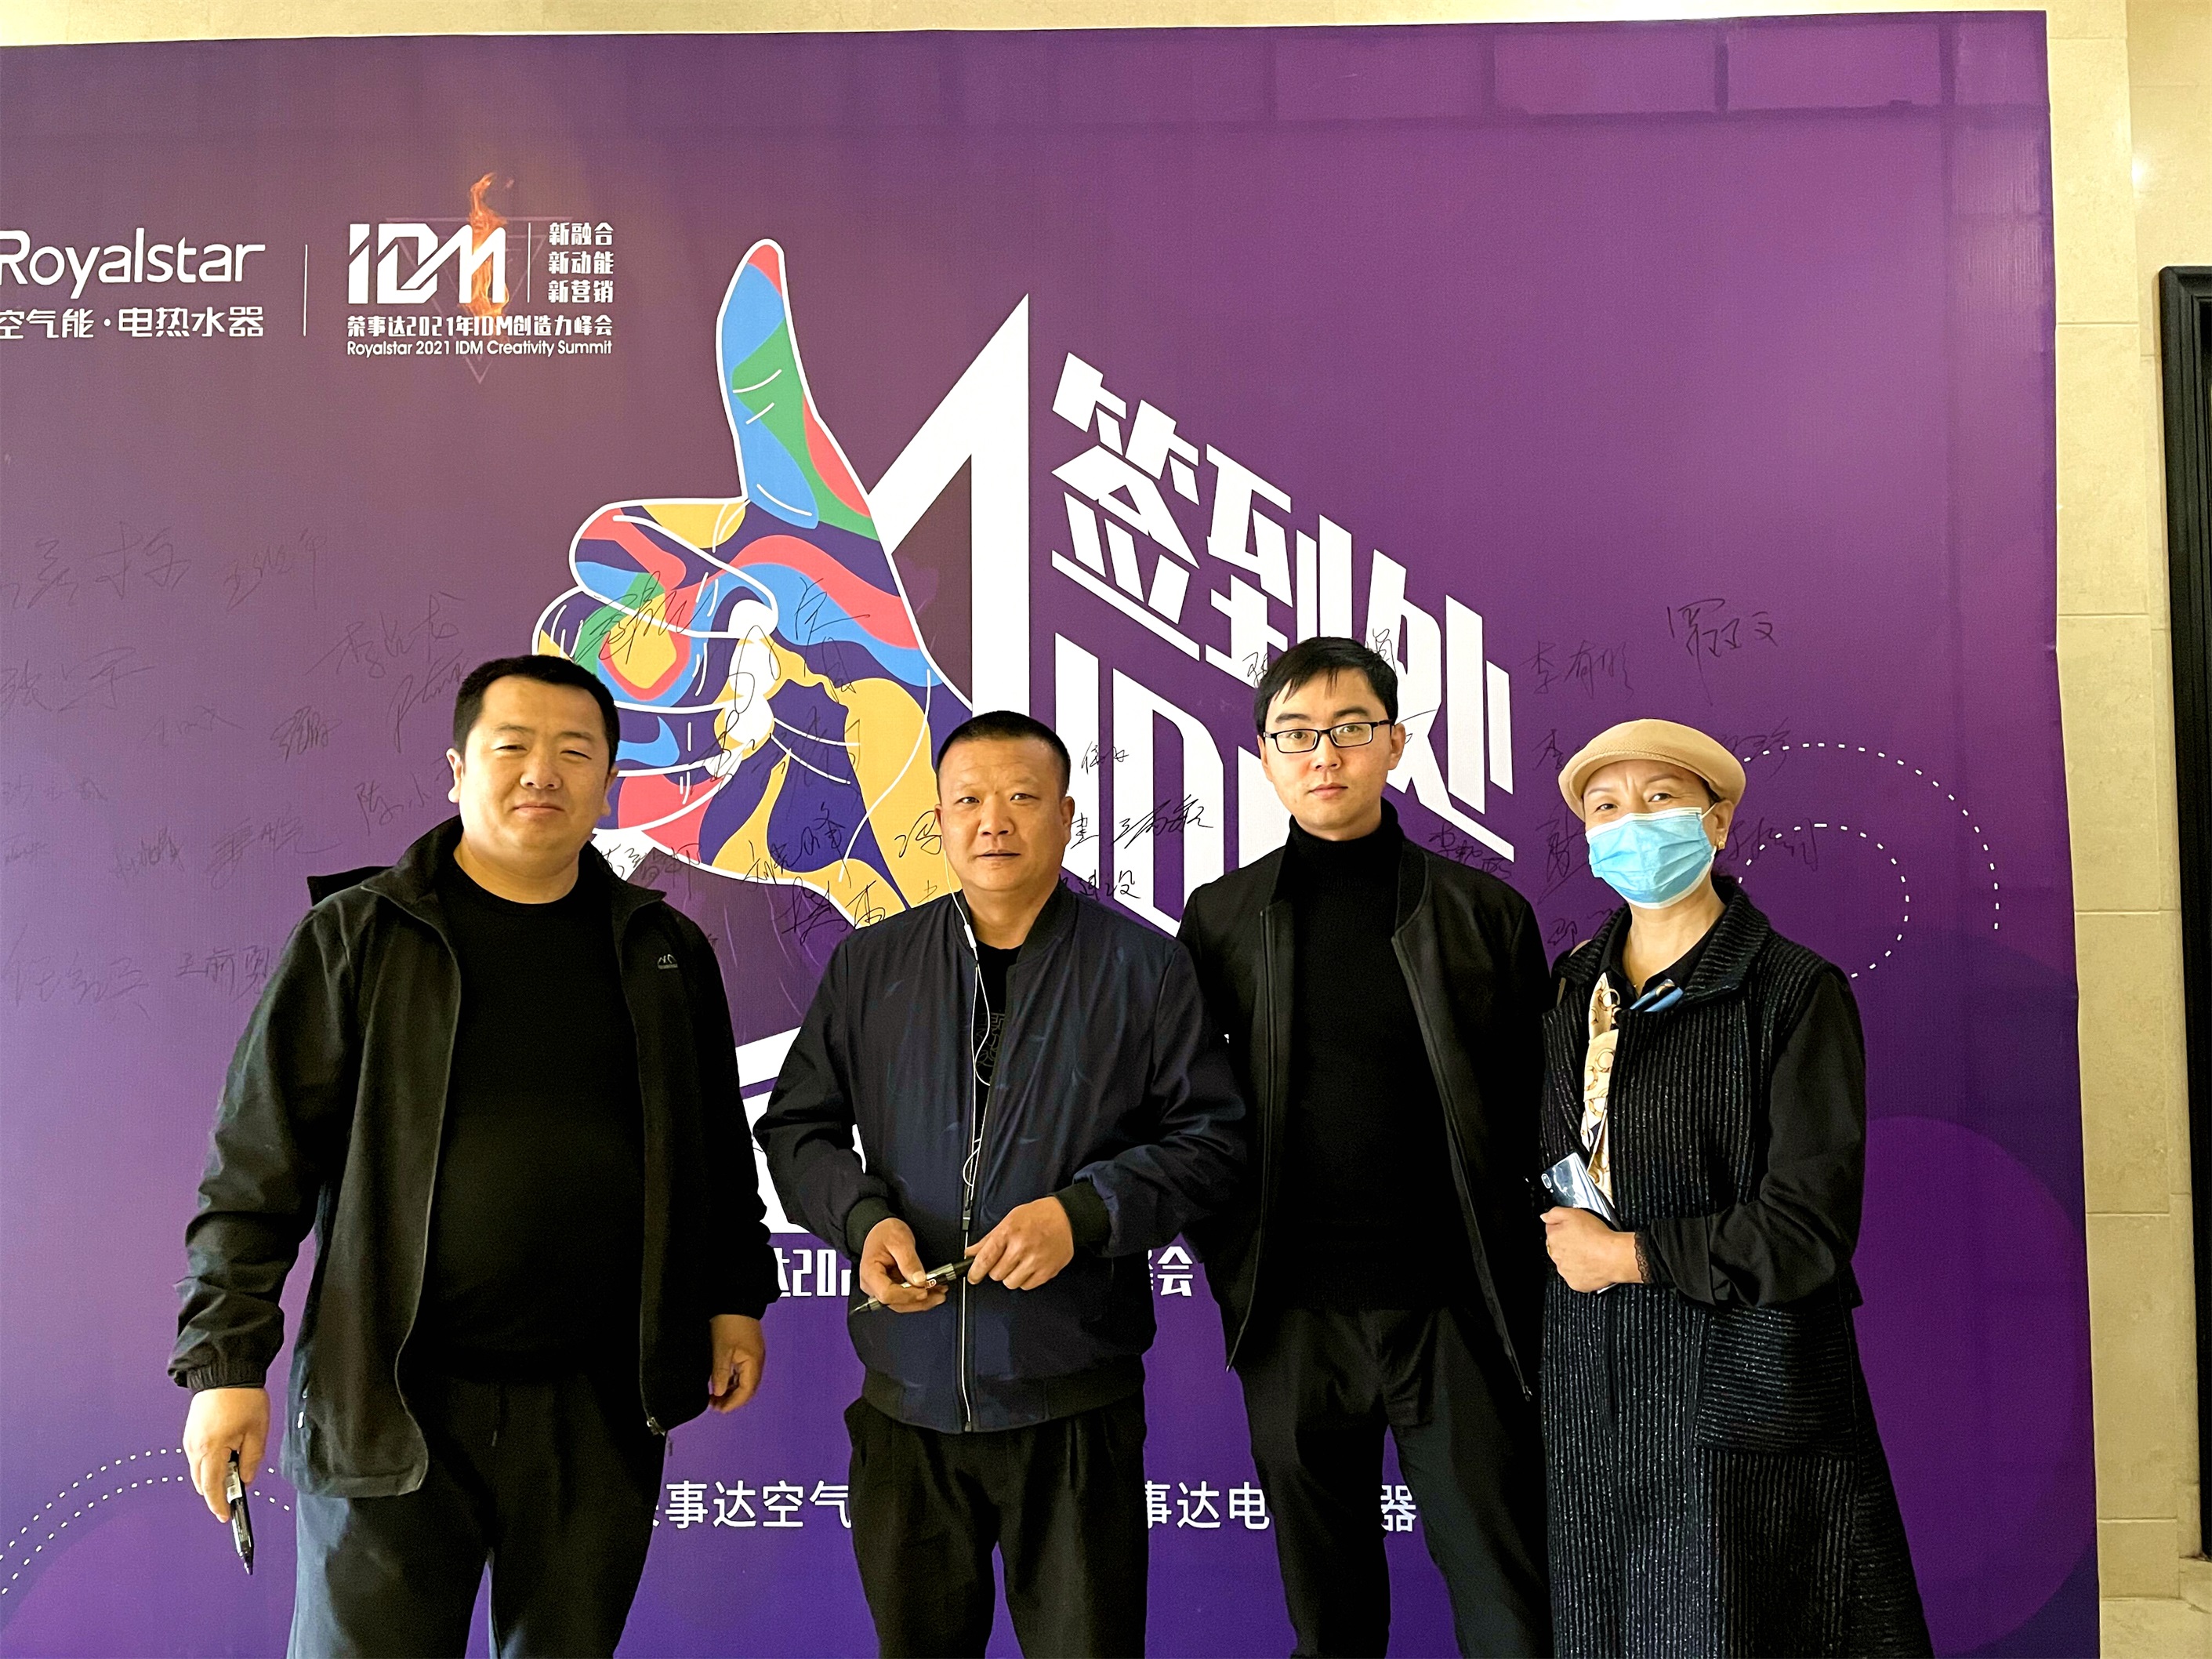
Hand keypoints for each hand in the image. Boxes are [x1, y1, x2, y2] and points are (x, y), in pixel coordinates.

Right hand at [182, 1386, 268, 1522]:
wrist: (224, 1371)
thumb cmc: (243, 1398)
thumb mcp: (257, 1431)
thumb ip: (251, 1460)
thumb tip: (245, 1480)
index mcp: (211, 1450)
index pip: (212, 1488)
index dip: (219, 1505)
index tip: (226, 1516)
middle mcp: (194, 1448)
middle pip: (202, 1482)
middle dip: (217, 1491)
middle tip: (236, 1493)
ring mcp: (189, 1440)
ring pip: (198, 1471)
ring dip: (214, 1476)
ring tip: (237, 1466)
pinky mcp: (190, 1432)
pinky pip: (197, 1457)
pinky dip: (209, 1463)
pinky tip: (226, 1454)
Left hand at [707, 1315, 764, 1412]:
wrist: (736, 1299)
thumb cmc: (729, 1323)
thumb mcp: (721, 1350)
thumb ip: (721, 1374)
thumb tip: (719, 1393)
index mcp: (753, 1363)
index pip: (746, 1392)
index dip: (732, 1403)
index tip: (717, 1409)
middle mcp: (757, 1361)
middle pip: (748, 1389)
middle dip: (733, 1400)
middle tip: (715, 1405)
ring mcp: (754, 1355)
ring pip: (746, 1380)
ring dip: (732, 1390)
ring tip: (716, 1395)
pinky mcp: (750, 1349)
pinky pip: (744, 1371)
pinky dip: (734, 1379)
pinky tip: (723, 1380)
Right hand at [859, 1217, 947, 1313]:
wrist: (881, 1228)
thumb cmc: (885, 1232)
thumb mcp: (899, 1240)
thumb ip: (909, 1261)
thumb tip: (919, 1280)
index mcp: (870, 1272)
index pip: (886, 1294)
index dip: (907, 1295)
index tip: (924, 1290)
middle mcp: (872, 1285)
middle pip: (896, 1303)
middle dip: (919, 1301)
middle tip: (938, 1294)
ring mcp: (881, 1288)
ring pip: (902, 1304)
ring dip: (922, 1301)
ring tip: (940, 1293)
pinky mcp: (891, 1288)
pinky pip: (905, 1297)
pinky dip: (920, 1296)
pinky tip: (932, 1291)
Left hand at [965, 1196, 1074, 1290]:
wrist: (1065, 1217)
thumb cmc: (1037, 1216)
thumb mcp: (1009, 1220)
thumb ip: (988, 1239)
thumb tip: (970, 1253)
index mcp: (1009, 1232)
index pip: (985, 1259)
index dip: (975, 1272)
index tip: (973, 1277)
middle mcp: (1021, 1247)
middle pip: (996, 1274)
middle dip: (996, 1269)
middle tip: (1005, 1259)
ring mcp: (1035, 1261)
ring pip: (1010, 1283)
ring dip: (1011, 1276)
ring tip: (1019, 1262)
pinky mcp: (1047, 1272)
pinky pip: (1026, 1286)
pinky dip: (1025, 1279)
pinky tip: (1030, 1266)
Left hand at [1542, 1206, 1643, 1292]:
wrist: (1614, 1257)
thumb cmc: (1597, 1236)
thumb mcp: (1574, 1213)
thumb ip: (1555, 1213)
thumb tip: (1545, 1217)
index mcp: (1553, 1238)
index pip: (1552, 1230)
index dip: (1564, 1228)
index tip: (1574, 1229)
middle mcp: (1556, 1256)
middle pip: (1558, 1247)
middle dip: (1568, 1244)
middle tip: (1584, 1241)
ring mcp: (1565, 1271)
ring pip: (1566, 1263)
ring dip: (1574, 1259)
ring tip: (1590, 1254)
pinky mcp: (1575, 1283)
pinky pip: (1575, 1277)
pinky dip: (1582, 1273)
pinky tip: (1591, 1265)